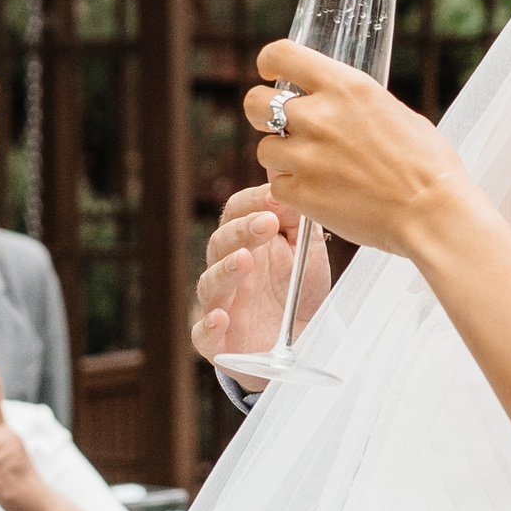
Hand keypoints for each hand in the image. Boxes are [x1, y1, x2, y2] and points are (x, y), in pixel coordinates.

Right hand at [191, 184, 333, 384]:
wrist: (305, 342)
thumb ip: (295, 215)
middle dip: (242, 232)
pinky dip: (208, 327)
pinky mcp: (219, 344)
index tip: (276, 196)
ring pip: (211, 284)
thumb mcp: (306, 249)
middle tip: (266, 223)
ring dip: (225, 271)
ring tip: (244, 260)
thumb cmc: (299, 289)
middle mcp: (227, 270)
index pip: (236, 213)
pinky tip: (220, 318)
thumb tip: (283, 166)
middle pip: (221, 244)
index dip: (252, 204)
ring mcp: (221, 305)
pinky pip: (204, 335)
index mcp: (245, 242)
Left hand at [245, 40, 475, 257]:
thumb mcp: (396, 114)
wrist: (433, 214)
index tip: (272, 75)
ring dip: (284, 160)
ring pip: (265, 150)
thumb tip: (339, 105)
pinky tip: (323, 195)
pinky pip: (278, 187)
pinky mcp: (302, 193)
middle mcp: (319, 116)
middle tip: (285, 128)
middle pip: (255, 102)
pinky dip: (295, 192)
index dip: (270, 64)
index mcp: (345, 87)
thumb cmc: (429, 167)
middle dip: (263, 114)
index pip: (280, 55)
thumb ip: (356, 105)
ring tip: (316, 171)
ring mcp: (306, 156)